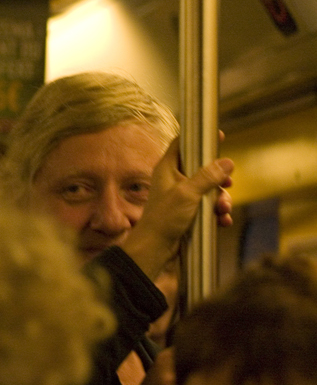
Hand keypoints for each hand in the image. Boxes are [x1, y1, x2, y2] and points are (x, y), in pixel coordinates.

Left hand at [122, 137, 232, 280]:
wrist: (156, 248)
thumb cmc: (164, 218)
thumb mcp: (187, 194)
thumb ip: (207, 177)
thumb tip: (227, 162)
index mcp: (168, 169)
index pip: (182, 145)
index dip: (199, 138)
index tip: (218, 136)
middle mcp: (174, 179)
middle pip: (203, 168)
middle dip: (219, 178)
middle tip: (228, 184)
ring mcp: (182, 196)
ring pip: (209, 189)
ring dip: (220, 199)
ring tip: (222, 210)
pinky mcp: (189, 212)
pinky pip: (209, 207)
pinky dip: (217, 213)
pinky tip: (222, 221)